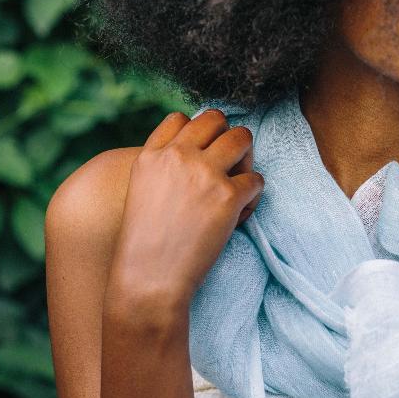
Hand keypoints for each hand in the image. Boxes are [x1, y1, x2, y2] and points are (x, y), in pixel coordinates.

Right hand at [108, 109, 263, 309]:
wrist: (150, 279)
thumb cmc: (145, 245)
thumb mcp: (141, 193)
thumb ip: (163, 168)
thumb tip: (196, 155)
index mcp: (152, 155)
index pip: (181, 118)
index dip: (197, 133)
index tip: (202, 155)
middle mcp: (178, 156)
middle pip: (216, 120)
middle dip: (227, 138)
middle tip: (228, 165)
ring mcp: (205, 173)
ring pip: (243, 138)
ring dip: (247, 157)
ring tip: (239, 184)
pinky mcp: (228, 195)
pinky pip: (257, 179)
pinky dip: (254, 196)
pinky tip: (240, 213)